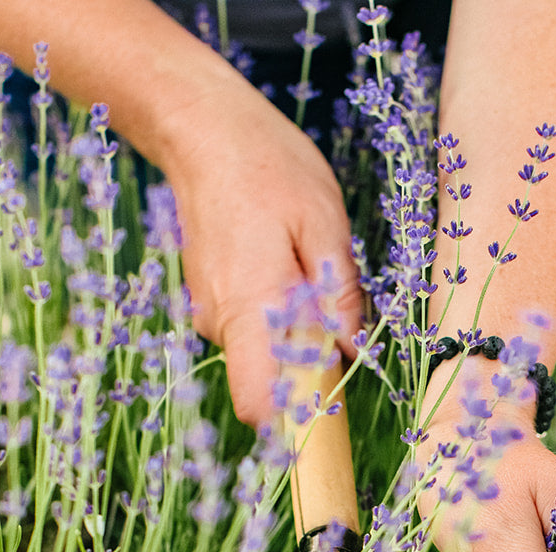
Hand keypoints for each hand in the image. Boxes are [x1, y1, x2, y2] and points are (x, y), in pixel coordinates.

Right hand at [156, 76, 362, 425]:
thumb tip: (352, 349)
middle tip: (334, 301)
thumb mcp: (324, 223)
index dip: (296, 417)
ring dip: (295, 327)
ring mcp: (209, 311)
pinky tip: (284, 258)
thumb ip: (338, 293)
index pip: (260, 404)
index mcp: (251, 309)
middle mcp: (221, 321)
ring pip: (264, 349)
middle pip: (272, 379)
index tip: (330, 403)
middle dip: (310, 359)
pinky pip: (251, 325)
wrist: (203, 130)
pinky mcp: (210, 299)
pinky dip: (275, 309)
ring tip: (307, 264)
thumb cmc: (268, 166)